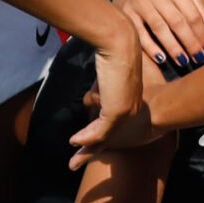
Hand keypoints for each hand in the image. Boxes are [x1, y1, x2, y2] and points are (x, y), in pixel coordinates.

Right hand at [69, 28, 149, 164]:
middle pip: (110, 134)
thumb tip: (92, 97)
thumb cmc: (113, 51)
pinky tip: (73, 141)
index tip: (83, 141)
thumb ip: (102, 88)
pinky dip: (85, 138)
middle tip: (78, 160)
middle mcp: (131, 108)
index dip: (97, 132)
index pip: (114, 122)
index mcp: (130, 99)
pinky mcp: (116, 111)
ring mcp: (125, 112)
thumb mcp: (107, 75)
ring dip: (86, 148)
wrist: (119, 42)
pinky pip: (99, 131)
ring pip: (104, 136)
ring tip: (73, 160)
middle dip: (92, 149)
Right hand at [120, 0, 203, 65]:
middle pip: (177, 21)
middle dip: (190, 43)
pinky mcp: (125, 12)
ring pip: (159, 28)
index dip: (202, 34)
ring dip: (173, 47)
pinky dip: (151, 47)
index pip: (192, 13)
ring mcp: (138, 0)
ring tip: (184, 61)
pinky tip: (162, 59)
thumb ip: (201, 14)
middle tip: (199, 58)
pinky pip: (139, 33)